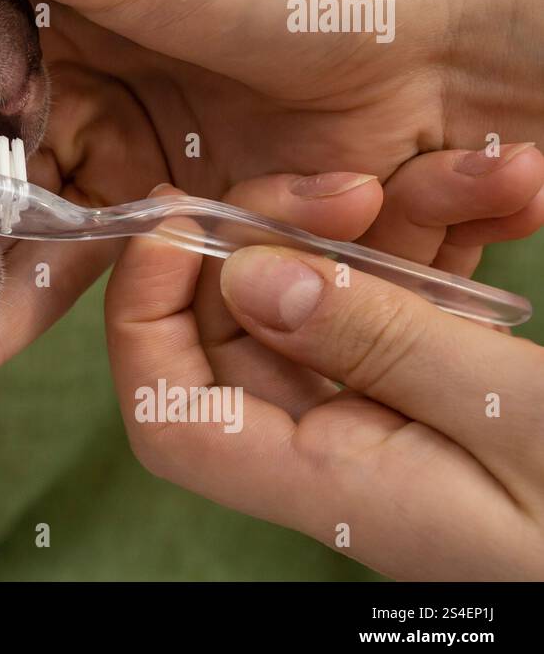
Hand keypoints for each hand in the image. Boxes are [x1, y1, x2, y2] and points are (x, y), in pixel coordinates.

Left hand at [107, 169, 543, 578]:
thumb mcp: (513, 420)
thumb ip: (377, 343)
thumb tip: (248, 272)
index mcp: (319, 483)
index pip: (166, 404)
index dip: (147, 307)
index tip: (183, 218)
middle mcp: (331, 447)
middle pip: (240, 322)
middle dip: (288, 231)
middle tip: (364, 179)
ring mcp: (383, 412)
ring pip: (333, 292)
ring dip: (402, 220)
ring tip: (499, 171)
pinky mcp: (438, 383)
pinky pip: (408, 298)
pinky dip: (451, 243)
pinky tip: (516, 194)